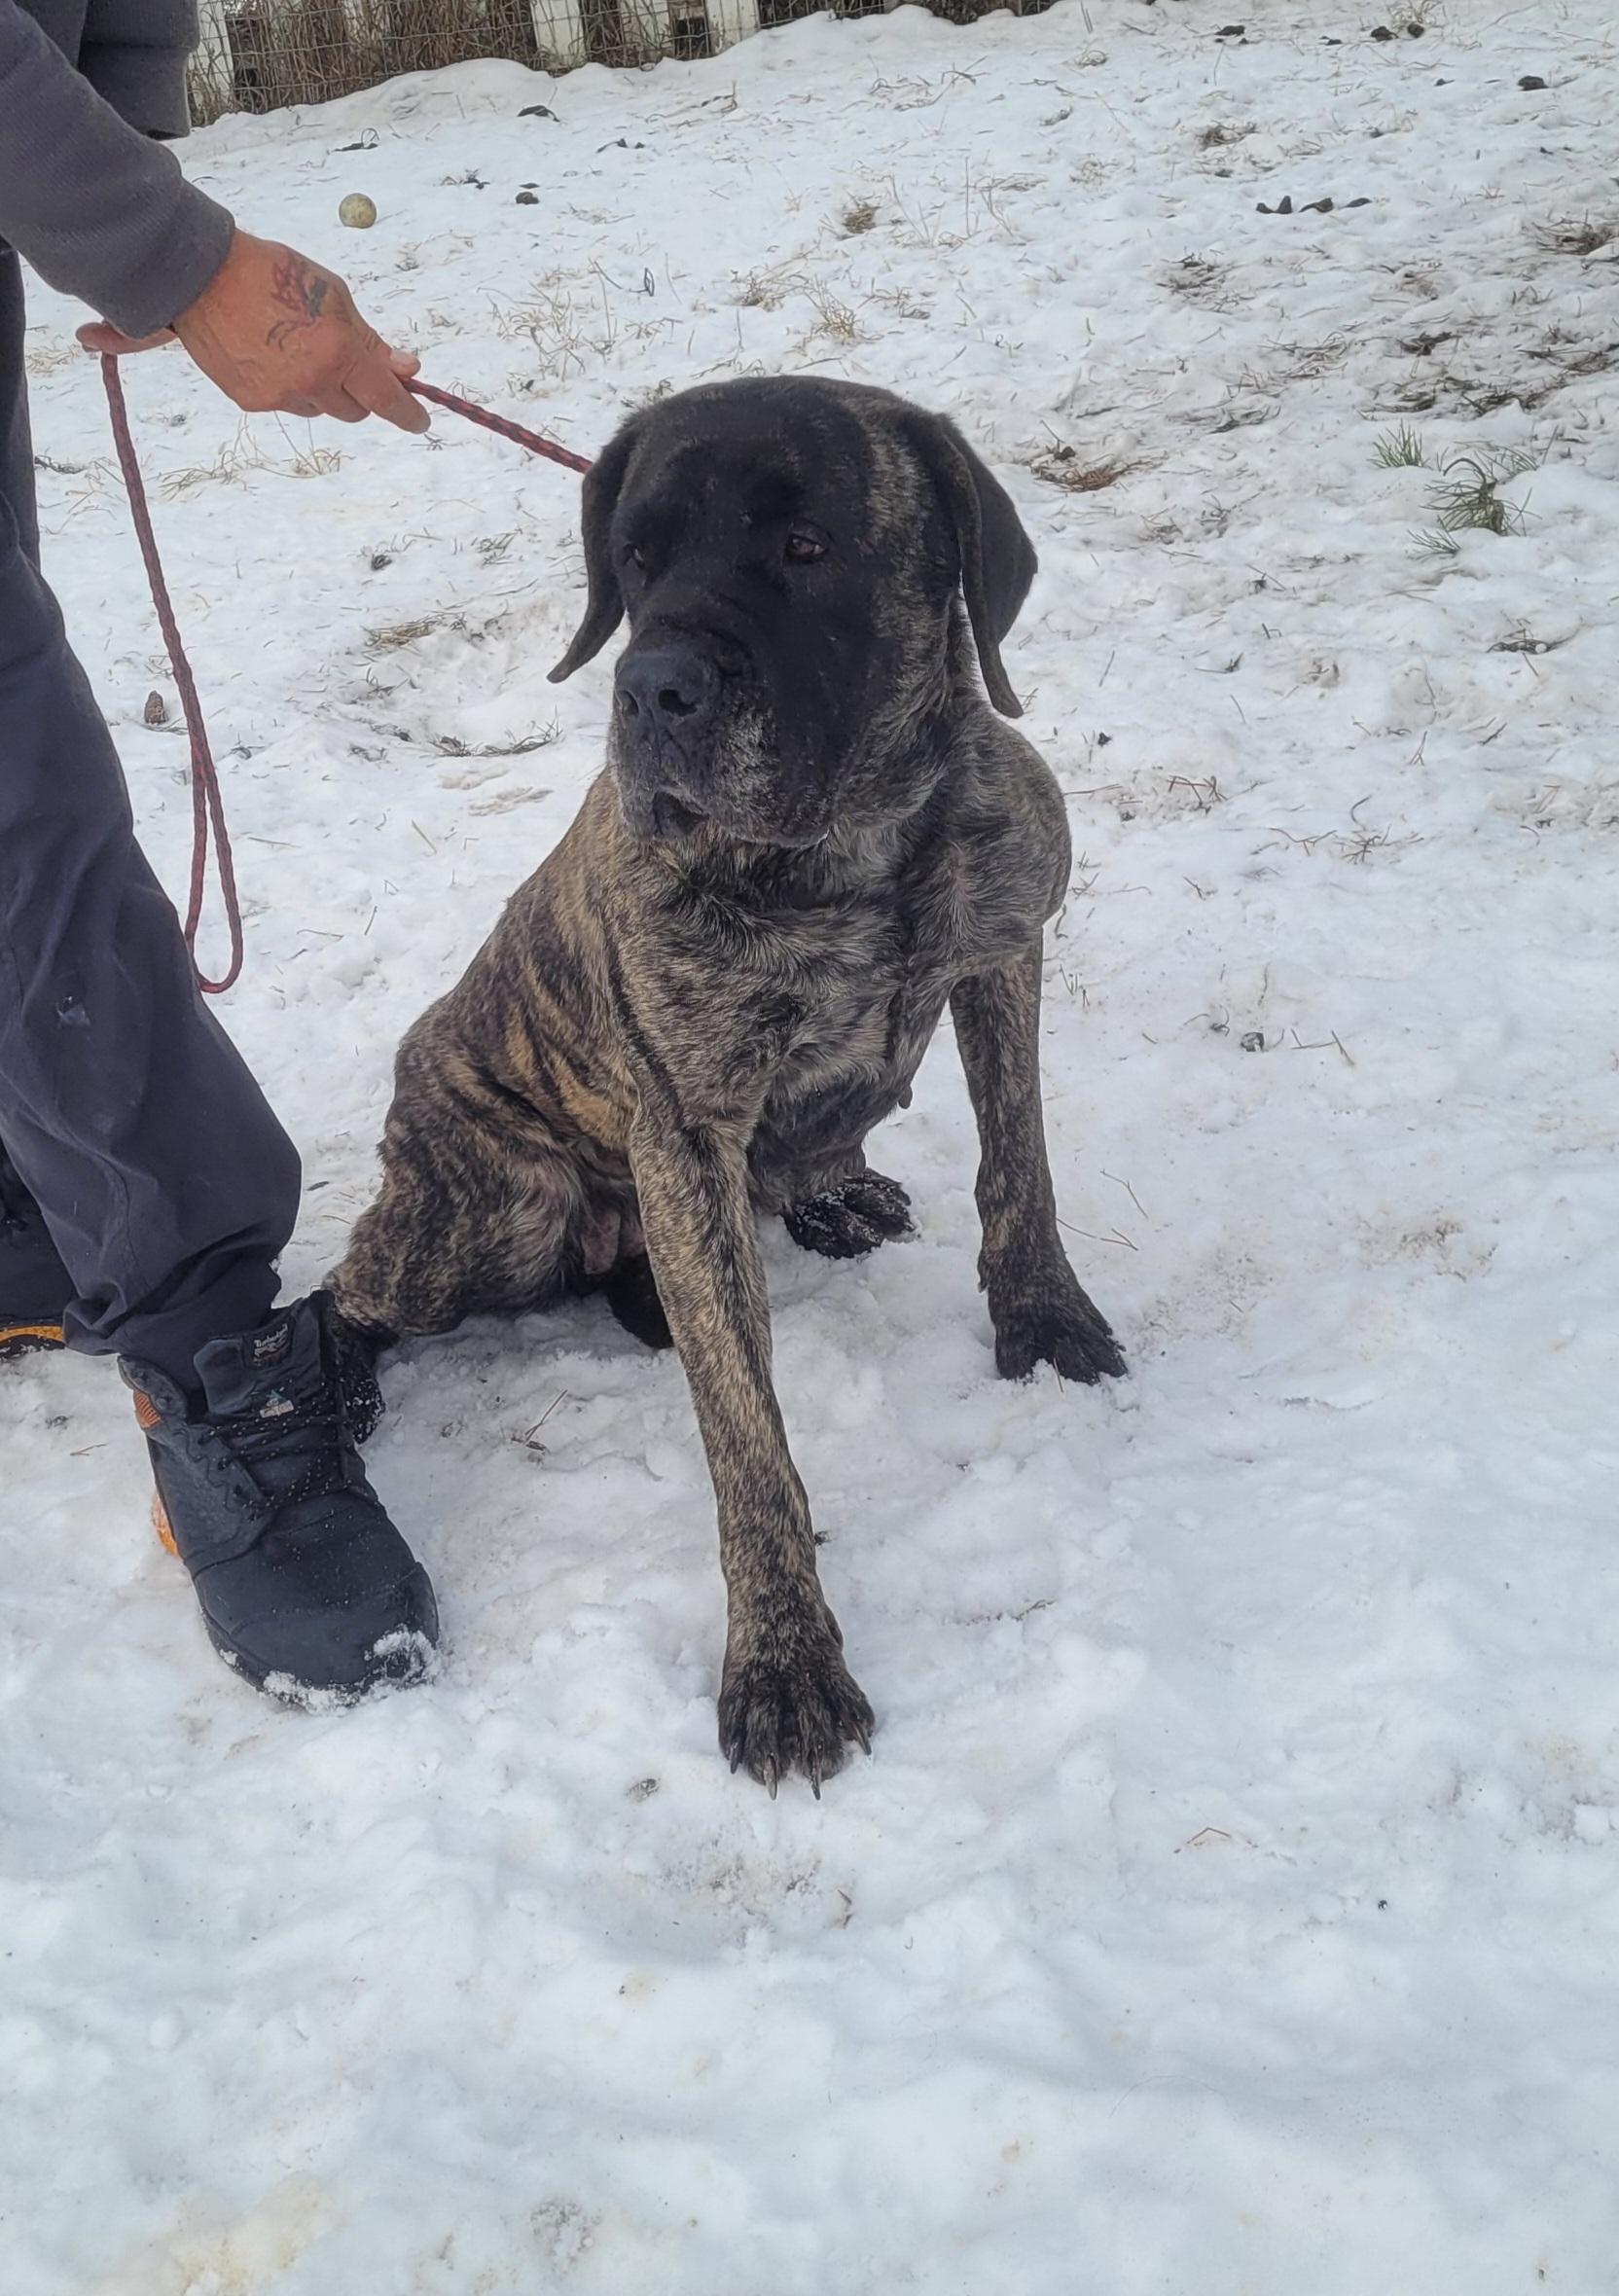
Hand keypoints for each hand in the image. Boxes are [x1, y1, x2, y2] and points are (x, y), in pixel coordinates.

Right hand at [77, 230, 428, 433]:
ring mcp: (279, 396)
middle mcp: (311, 381)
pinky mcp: (252, 401)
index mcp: (338, 352)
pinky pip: (286, 404)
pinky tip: (269, 353)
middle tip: (346, 363)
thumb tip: (406, 369)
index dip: (408, 413)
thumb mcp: (334, 295)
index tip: (420, 421)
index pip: (385, 399)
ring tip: (295, 347)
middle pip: (354, 410)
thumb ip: (370, 340)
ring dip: (321, 389)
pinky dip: (288, 387)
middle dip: (359, 392)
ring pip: (319, 408)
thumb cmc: (274, 273)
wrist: (202, 275)